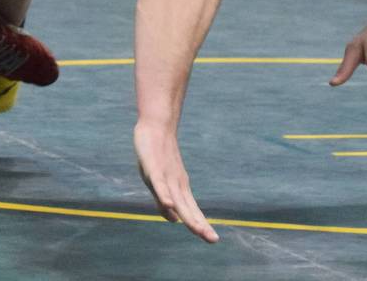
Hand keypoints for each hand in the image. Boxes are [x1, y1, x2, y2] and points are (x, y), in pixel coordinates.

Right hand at [134, 120, 218, 242]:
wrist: (156, 126)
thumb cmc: (158, 155)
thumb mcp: (160, 183)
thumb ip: (165, 202)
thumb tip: (174, 220)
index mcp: (179, 188)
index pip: (192, 211)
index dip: (200, 225)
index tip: (213, 240)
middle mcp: (176, 184)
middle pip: (188, 208)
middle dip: (199, 224)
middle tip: (213, 240)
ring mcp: (166, 176)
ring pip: (177, 199)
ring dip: (187, 215)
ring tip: (198, 229)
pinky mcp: (154, 168)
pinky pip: (160, 183)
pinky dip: (164, 195)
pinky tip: (170, 205)